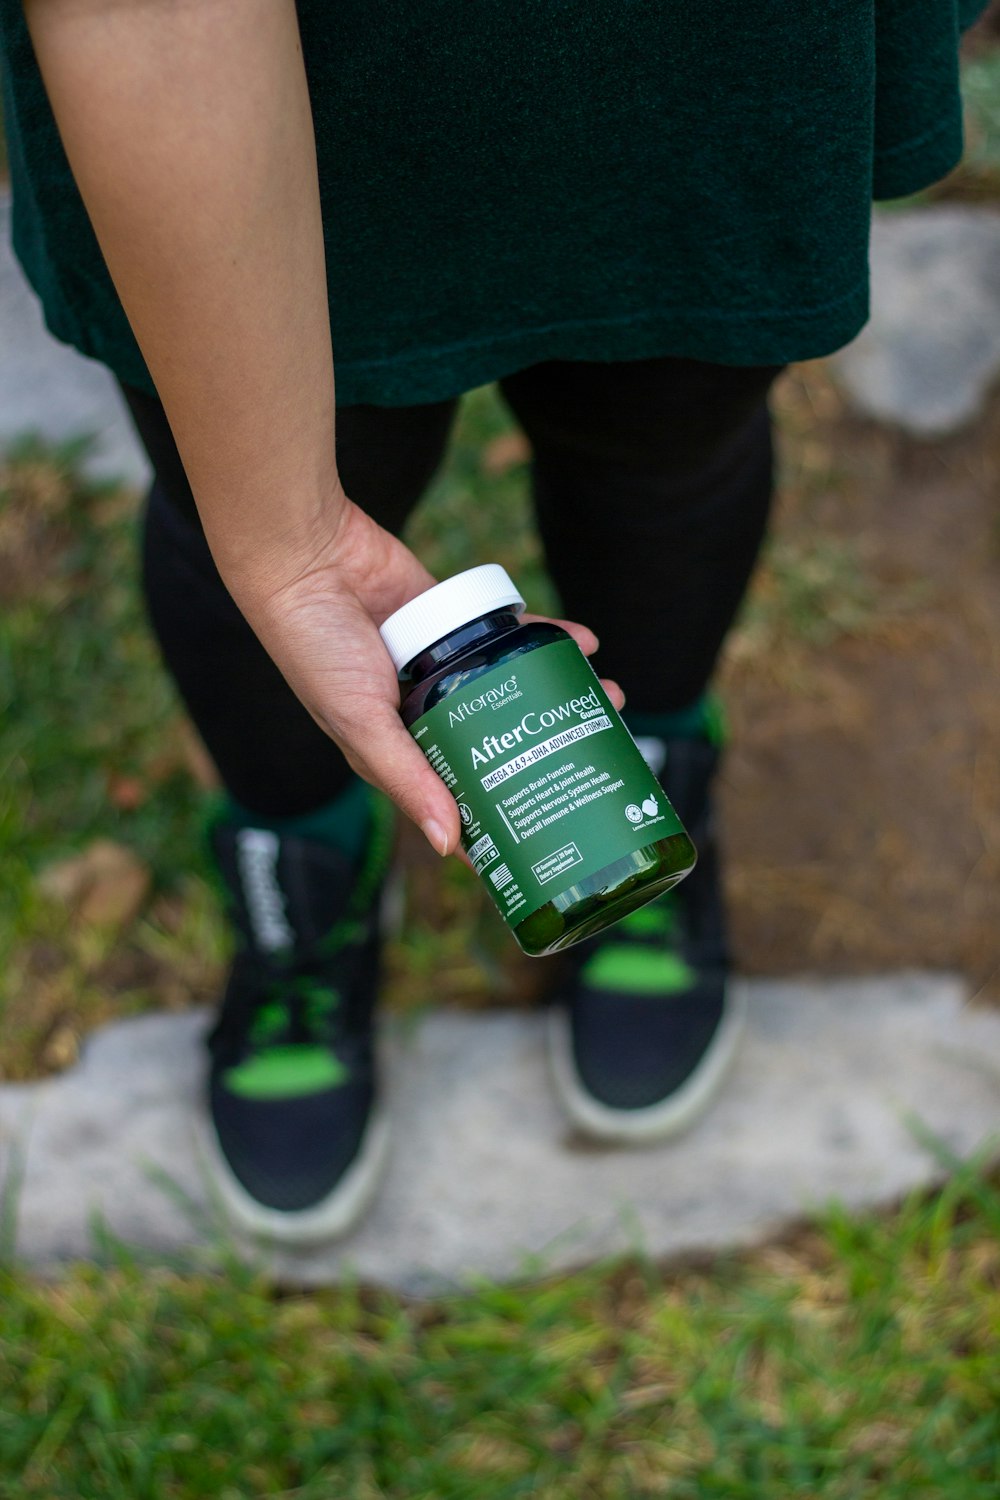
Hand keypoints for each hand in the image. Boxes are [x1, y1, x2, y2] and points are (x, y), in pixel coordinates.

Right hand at [216, 490, 624, 855]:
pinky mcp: (451, 617)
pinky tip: (583, 642)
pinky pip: (507, 633)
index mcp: (397, 749)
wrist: (304, 559)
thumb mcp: (358, 724)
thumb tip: (449, 846)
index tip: (557, 831)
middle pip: (500, 738)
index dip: (505, 815)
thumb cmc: (312, 650)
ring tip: (607, 695)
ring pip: (513, 685)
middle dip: (551, 745)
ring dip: (558, 690)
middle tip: (606, 747)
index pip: (460, 795)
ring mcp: (441, 664)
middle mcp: (423, 712)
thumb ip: (406, 778)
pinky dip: (543, 637)